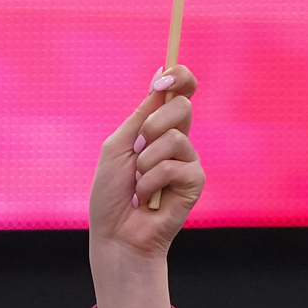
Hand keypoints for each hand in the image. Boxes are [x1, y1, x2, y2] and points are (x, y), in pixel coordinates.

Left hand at [89, 64, 203, 307]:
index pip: (181, 92)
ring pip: (176, 138)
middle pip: (183, 107)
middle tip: (137, 150)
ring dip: (146, 163)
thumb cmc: (111, 194)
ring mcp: (188, 162)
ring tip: (138, 185)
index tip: (163, 79)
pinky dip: (152, 183)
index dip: (179, 77)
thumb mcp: (118, 145)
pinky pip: (176, 166)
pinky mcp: (195, 182)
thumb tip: (160, 73)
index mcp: (158, 128)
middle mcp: (178, 141)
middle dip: (154, 125)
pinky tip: (148, 200)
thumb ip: (141, 114)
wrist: (116, 234)